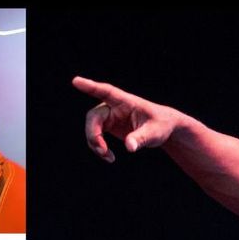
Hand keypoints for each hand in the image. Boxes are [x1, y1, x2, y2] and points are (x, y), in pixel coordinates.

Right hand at [72, 76, 186, 161]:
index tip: (76, 81)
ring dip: (95, 143)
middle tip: (102, 151)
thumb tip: (129, 147)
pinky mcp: (109, 125)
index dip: (91, 87)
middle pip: (94, 116)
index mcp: (126, 101)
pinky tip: (109, 157)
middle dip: (94, 134)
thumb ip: (141, 138)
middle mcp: (114, 106)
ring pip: (92, 127)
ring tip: (109, 158)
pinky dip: (99, 147)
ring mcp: (110, 115)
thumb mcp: (155, 133)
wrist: (163, 128)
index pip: (106, 91)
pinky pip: (96, 135)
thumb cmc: (161, 125)